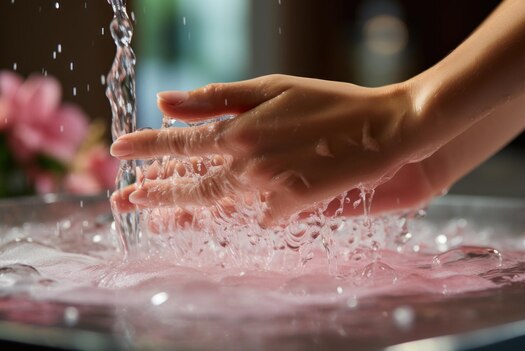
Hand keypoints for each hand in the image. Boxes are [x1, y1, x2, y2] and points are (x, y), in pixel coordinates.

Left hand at [111, 75, 422, 222]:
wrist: (383, 130)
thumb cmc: (329, 102)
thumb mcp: (272, 87)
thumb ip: (218, 98)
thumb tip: (166, 102)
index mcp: (241, 131)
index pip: (181, 143)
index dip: (147, 145)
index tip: (120, 148)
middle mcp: (249, 166)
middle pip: (191, 183)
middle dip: (153, 191)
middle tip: (123, 197)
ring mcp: (271, 191)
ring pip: (215, 204)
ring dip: (181, 211)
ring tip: (153, 219)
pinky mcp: (293, 208)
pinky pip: (258, 214)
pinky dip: (239, 213)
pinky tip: (220, 217)